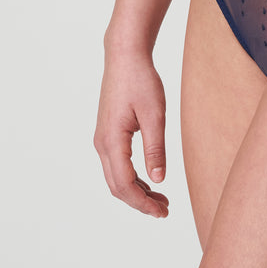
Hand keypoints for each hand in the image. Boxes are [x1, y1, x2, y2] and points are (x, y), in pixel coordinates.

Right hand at [93, 50, 169, 218]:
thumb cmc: (141, 80)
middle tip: (164, 210)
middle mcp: (102, 143)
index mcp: (112, 141)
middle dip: (140, 202)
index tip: (163, 212)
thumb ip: (155, 149)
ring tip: (161, 199)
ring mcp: (103, 139)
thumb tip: (159, 180)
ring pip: (116, 177)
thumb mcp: (155, 115)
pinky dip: (132, 178)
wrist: (125, 56)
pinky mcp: (108, 133)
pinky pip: (117, 165)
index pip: (125, 185)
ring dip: (136, 192)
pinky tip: (150, 180)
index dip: (143, 203)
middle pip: (117, 187)